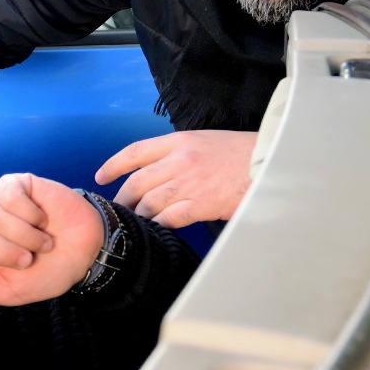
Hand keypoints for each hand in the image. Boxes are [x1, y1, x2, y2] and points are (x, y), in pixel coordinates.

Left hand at [0, 174, 104, 305]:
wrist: (85, 250)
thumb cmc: (47, 271)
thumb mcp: (10, 291)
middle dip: (1, 251)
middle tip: (28, 260)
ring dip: (23, 235)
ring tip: (43, 243)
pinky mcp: (12, 184)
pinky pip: (8, 195)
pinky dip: (30, 213)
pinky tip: (42, 220)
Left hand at [95, 129, 257, 226]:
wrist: (269, 162)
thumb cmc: (241, 153)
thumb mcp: (205, 141)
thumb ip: (178, 153)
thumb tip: (159, 172)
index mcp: (178, 141)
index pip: (134, 152)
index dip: (113, 165)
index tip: (101, 176)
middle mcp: (178, 160)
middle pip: (137, 182)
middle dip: (123, 197)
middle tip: (120, 208)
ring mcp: (188, 183)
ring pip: (148, 203)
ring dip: (139, 215)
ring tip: (137, 222)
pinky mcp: (200, 204)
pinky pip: (168, 219)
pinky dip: (159, 225)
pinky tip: (158, 229)